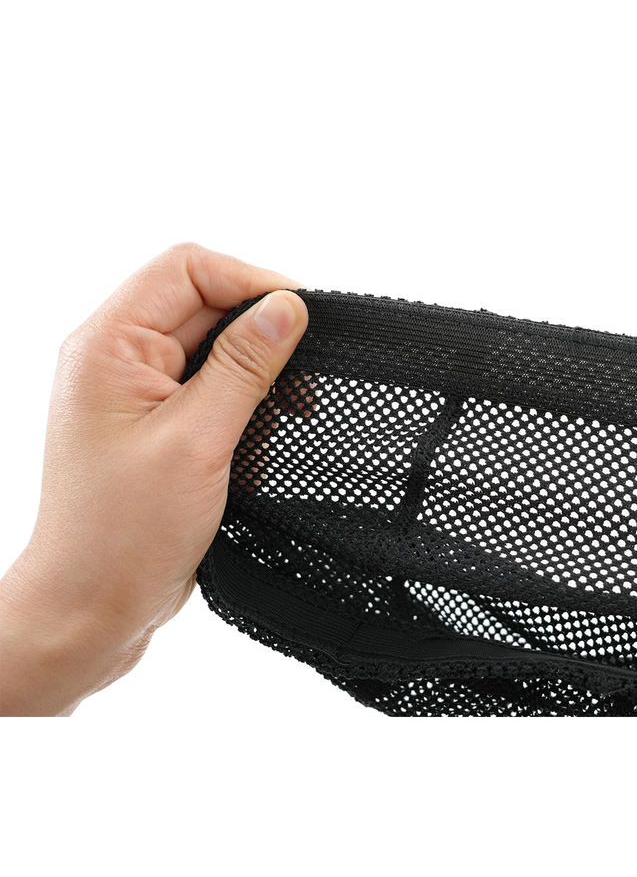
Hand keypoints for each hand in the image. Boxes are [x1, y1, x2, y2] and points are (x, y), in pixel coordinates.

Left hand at [0, 244, 307, 714]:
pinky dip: (243, 408)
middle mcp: (118, 357)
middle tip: (302, 383)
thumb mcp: (197, 441)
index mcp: (109, 346)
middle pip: (204, 305)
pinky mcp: (156, 422)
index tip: (303, 317)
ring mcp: (136, 390)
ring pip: (214, 348)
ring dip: (256, 378)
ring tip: (281, 419)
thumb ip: (245, 367)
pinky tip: (255, 443)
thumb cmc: (124, 533)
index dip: (252, 282)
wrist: (91, 607)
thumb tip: (288, 307)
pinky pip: (210, 387)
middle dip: (260, 338)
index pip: (188, 270)